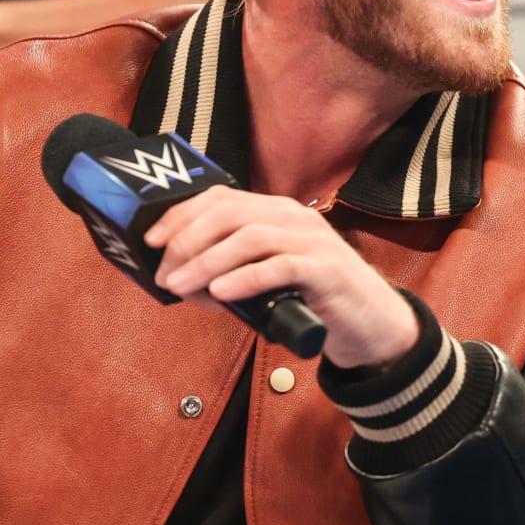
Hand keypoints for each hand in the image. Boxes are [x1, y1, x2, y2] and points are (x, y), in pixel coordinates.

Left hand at [144, 188, 418, 369]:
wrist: (373, 325)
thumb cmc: (313, 300)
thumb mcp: (267, 278)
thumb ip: (230, 272)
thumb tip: (178, 278)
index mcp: (276, 212)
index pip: (220, 198)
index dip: (180, 215)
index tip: (151, 240)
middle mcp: (294, 218)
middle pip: (229, 213)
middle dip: (187, 240)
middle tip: (165, 272)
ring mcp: (313, 241)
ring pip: (250, 237)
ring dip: (207, 261)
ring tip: (181, 285)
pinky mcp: (328, 270)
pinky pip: (281, 266)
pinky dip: (246, 278)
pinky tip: (221, 293)